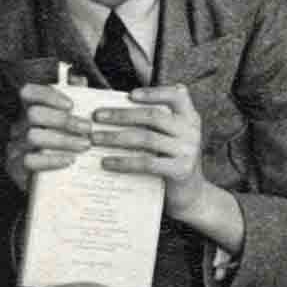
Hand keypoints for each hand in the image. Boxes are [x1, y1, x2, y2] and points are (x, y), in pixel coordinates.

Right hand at [5, 82, 92, 191]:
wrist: (56, 182)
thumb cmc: (67, 145)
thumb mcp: (73, 121)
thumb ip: (77, 99)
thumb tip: (78, 79)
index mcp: (31, 111)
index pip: (28, 92)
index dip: (47, 94)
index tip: (71, 105)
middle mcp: (19, 126)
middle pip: (33, 114)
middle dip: (63, 120)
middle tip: (87, 128)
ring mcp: (15, 146)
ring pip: (33, 137)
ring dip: (63, 140)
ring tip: (85, 145)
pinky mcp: (16, 168)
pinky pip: (29, 161)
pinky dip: (51, 160)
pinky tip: (69, 160)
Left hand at [95, 85, 206, 220]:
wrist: (190, 193)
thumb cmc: (170, 160)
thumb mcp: (169, 136)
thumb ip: (152, 121)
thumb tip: (112, 109)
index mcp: (189, 117)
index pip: (177, 95)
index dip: (154, 93)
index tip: (129, 95)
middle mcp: (191, 130)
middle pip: (154, 116)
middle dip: (122, 115)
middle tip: (96, 117)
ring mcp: (188, 150)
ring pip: (147, 138)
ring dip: (116, 137)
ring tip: (95, 139)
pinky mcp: (181, 170)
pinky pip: (147, 163)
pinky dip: (124, 162)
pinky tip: (106, 162)